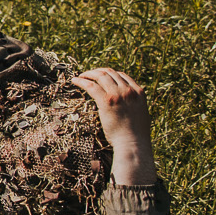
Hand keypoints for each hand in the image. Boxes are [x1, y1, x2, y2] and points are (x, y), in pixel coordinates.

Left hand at [73, 68, 156, 186]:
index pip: (122, 76)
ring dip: (88, 74)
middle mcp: (129, 91)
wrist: (133, 143)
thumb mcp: (140, 114)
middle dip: (97, 72)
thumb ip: (134, 104)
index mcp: (139, 92)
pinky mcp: (106, 101)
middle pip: (110, 73)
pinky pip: (91, 85)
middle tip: (88, 74)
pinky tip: (75, 81)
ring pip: (100, 76)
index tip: (100, 76)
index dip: (109, 74)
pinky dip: (81, 81)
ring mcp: (118, 95)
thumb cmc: (135, 134)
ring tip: (80, 76)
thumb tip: (127, 104)